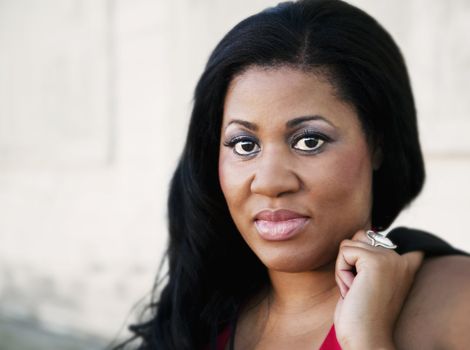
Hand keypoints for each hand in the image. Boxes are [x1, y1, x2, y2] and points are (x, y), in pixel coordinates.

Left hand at [333, 230, 422, 348]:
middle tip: (359, 290)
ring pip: (349, 245)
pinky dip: (341, 272)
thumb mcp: (369, 280)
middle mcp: (401, 258)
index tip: (372, 276)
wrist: (366, 338)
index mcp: (405, 264)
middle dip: (349, 264)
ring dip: (344, 268)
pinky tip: (353, 290)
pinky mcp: (376, 261)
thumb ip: (371, 256)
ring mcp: (390, 258)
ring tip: (356, 290)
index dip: (368, 250)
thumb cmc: (362, 314)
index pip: (381, 236)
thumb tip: (362, 233)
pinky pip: (344, 252)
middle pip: (358, 239)